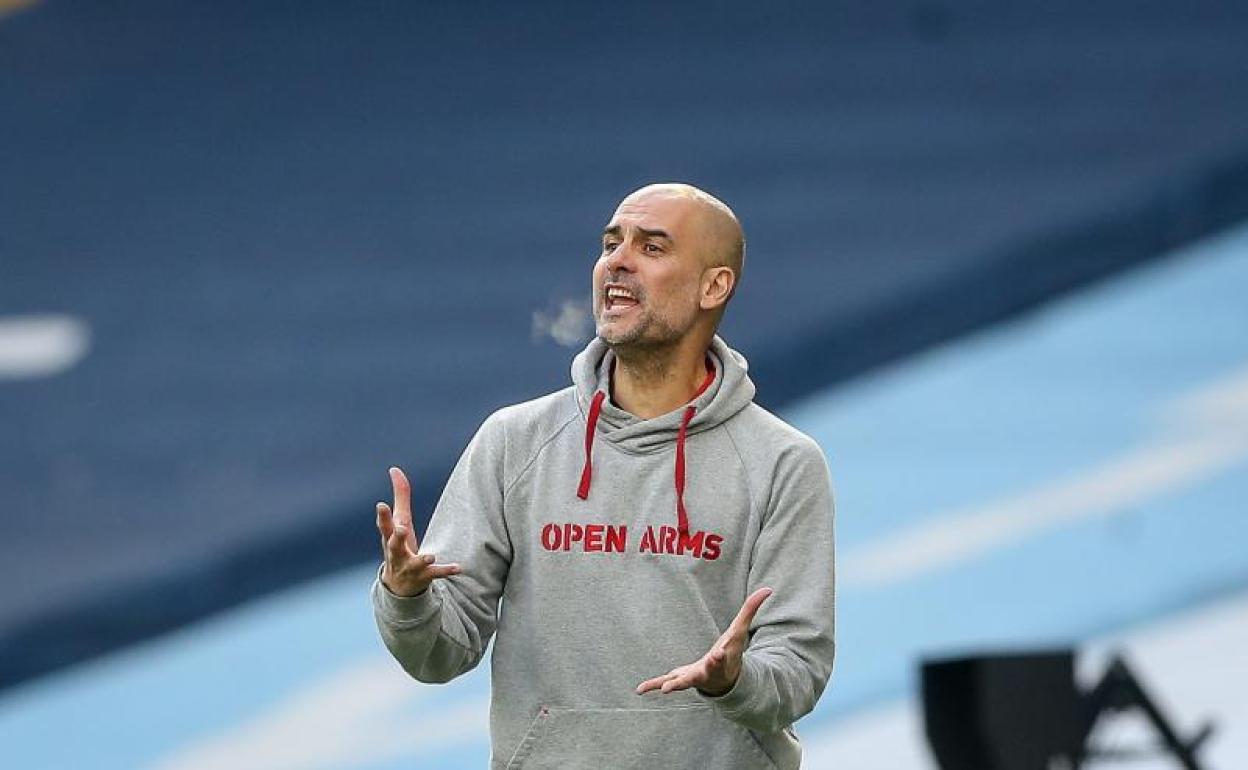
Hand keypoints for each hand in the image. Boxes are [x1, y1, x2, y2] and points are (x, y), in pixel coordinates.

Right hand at [376, 466, 461, 596]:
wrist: (399, 586)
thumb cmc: (399, 545)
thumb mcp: (399, 521)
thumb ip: (400, 496)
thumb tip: (394, 469)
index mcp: (390, 538)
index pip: (384, 526)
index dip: (382, 516)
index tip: (381, 505)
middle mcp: (397, 553)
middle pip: (394, 545)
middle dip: (397, 538)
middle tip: (401, 529)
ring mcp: (409, 567)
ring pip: (414, 563)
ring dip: (422, 559)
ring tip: (430, 556)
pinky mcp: (424, 576)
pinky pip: (436, 575)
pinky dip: (446, 570)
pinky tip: (459, 567)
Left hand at [636, 587, 772, 696]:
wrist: (724, 679)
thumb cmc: (731, 652)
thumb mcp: (739, 631)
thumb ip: (750, 610)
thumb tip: (768, 589)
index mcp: (722, 659)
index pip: (722, 657)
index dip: (720, 655)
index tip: (718, 652)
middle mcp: (707, 672)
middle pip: (703, 673)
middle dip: (697, 675)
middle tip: (691, 678)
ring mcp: (693, 678)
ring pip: (684, 682)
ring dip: (674, 684)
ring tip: (665, 690)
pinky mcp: (680, 679)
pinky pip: (666, 682)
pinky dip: (653, 685)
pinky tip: (640, 689)